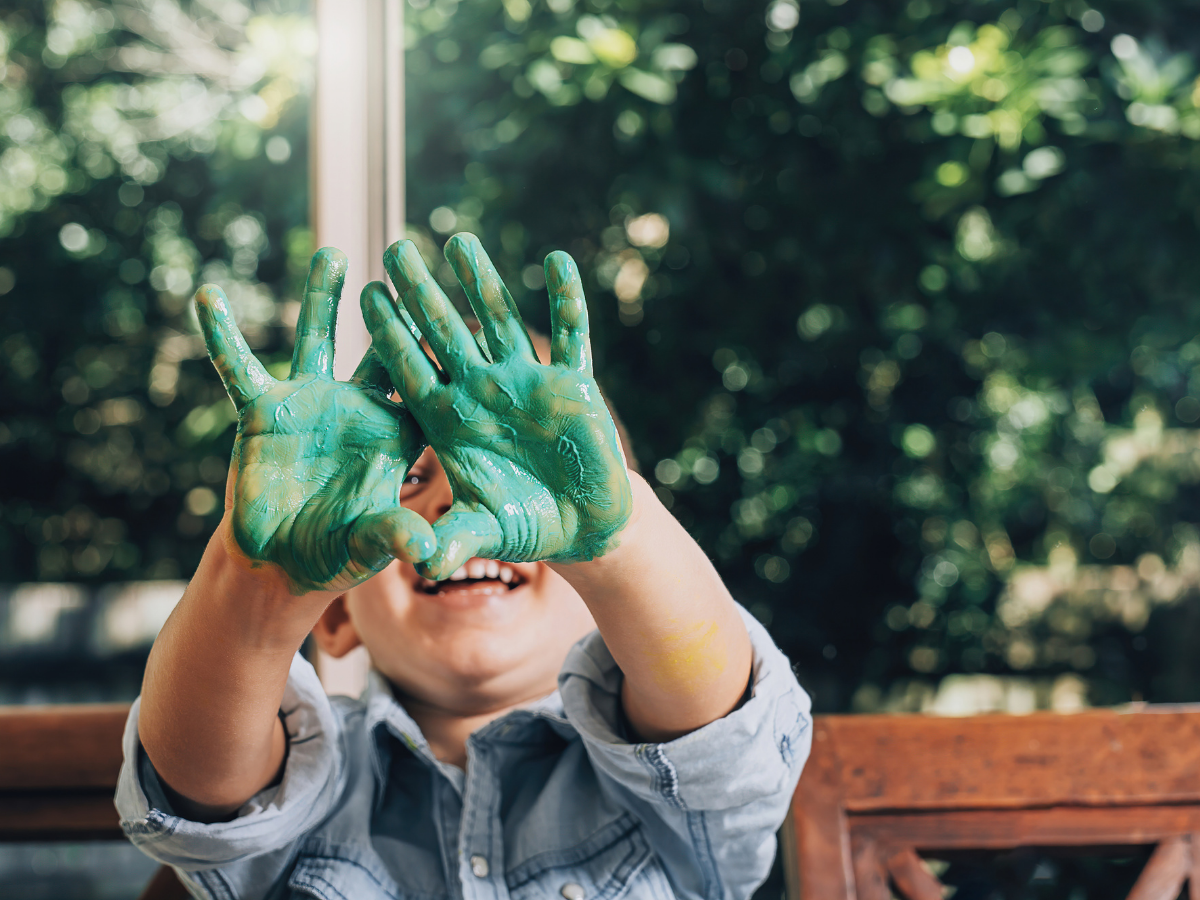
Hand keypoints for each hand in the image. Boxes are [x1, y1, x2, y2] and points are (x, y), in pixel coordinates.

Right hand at [196, 248, 434, 594]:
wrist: (282, 561)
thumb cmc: (340, 553)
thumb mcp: (371, 544)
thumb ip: (396, 537)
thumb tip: (426, 550)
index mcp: (397, 434)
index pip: (425, 385)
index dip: (439, 354)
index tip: (461, 314)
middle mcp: (358, 408)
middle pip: (379, 347)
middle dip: (391, 308)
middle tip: (407, 256)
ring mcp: (311, 403)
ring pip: (319, 340)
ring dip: (322, 298)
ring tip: (332, 253)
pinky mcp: (264, 411)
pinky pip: (240, 368)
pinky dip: (223, 335)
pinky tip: (208, 295)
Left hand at [360, 233, 632, 578]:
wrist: (580, 525)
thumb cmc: (525, 526)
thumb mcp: (485, 533)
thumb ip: (454, 540)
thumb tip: (420, 561)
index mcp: (452, 422)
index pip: (413, 371)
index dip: (392, 336)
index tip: (367, 296)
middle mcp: (484, 393)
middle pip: (447, 334)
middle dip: (423, 294)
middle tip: (396, 249)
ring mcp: (528, 385)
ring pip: (502, 323)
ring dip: (483, 283)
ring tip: (459, 241)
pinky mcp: (574, 386)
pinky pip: (573, 337)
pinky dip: (569, 300)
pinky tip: (558, 261)